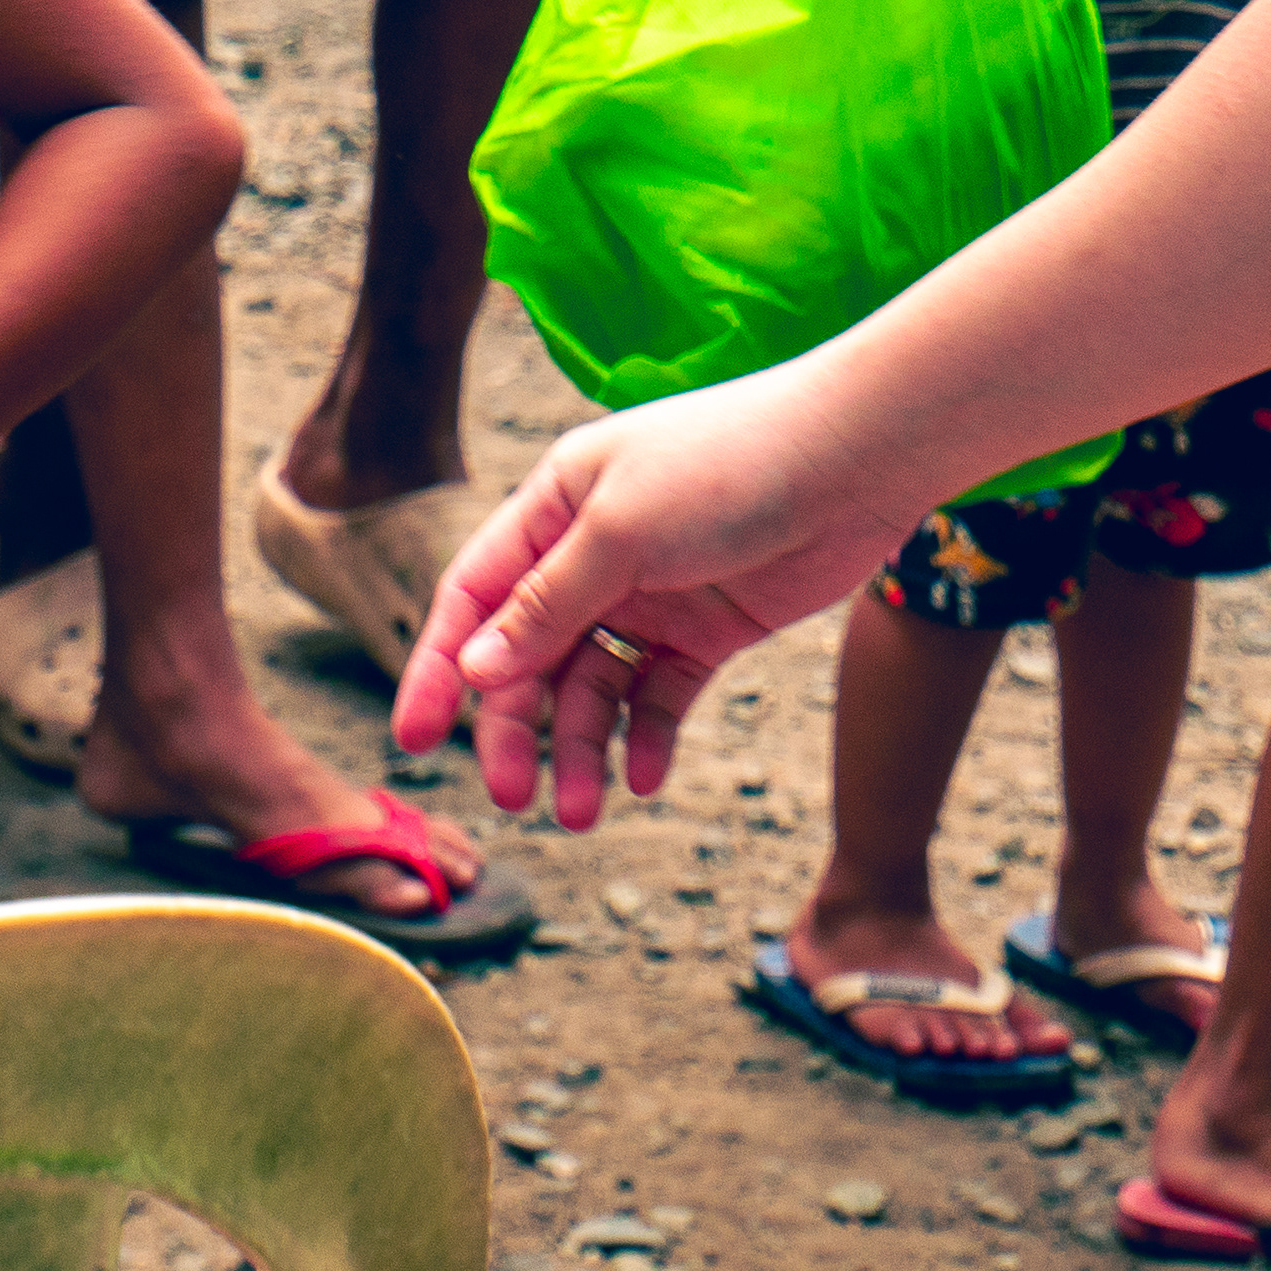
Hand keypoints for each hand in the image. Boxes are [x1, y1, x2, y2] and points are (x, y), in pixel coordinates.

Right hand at [391, 362, 919, 828]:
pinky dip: (646, 740)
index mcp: (554, 507)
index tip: (414, 742)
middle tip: (514, 797)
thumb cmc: (729, 464)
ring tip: (583, 811)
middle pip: (529, 657)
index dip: (440, 670)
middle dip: (516, 728)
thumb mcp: (623, 531)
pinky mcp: (708, 630)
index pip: (475, 598)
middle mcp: (593, 553)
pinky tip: (644, 778)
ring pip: (592, 688)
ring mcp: (652, 595)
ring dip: (580, 749)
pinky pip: (658, 697)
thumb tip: (475, 669)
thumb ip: (548, 604)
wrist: (856, 459)